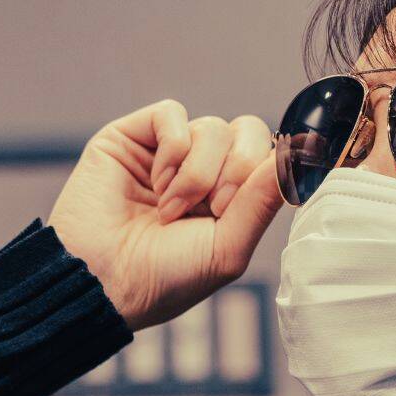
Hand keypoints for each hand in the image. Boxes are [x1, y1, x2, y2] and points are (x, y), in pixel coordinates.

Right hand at [47, 101, 282, 329]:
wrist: (100, 281)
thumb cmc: (162, 278)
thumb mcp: (227, 248)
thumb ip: (261, 201)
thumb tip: (294, 154)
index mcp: (229, 198)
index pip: (267, 156)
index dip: (264, 172)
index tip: (241, 205)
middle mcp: (202, 170)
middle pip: (248, 132)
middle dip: (235, 172)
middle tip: (210, 209)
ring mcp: (168, 152)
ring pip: (213, 127)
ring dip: (196, 174)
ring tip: (169, 210)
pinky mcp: (134, 136)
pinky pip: (173, 114)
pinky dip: (171, 151)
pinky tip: (155, 184)